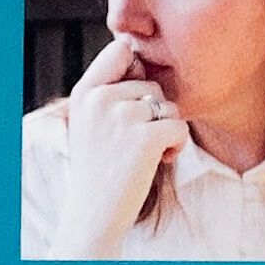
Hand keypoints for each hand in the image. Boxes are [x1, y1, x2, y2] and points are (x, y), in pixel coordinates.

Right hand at [53, 38, 185, 257]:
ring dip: (167, 129)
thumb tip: (142, 60)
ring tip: (146, 154)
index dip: (136, 69)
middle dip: (154, 112)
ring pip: (168, 106)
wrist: (94, 214)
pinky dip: (177, 145)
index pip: (121, 50)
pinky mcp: (145, 137)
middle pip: (151, 84)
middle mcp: (101, 98)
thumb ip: (110, 90)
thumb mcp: (91, 122)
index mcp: (85, 91)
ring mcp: (122, 116)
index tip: (135, 100)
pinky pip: (179, 126)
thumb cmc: (99, 169)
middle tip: (137, 142)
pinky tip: (159, 161)